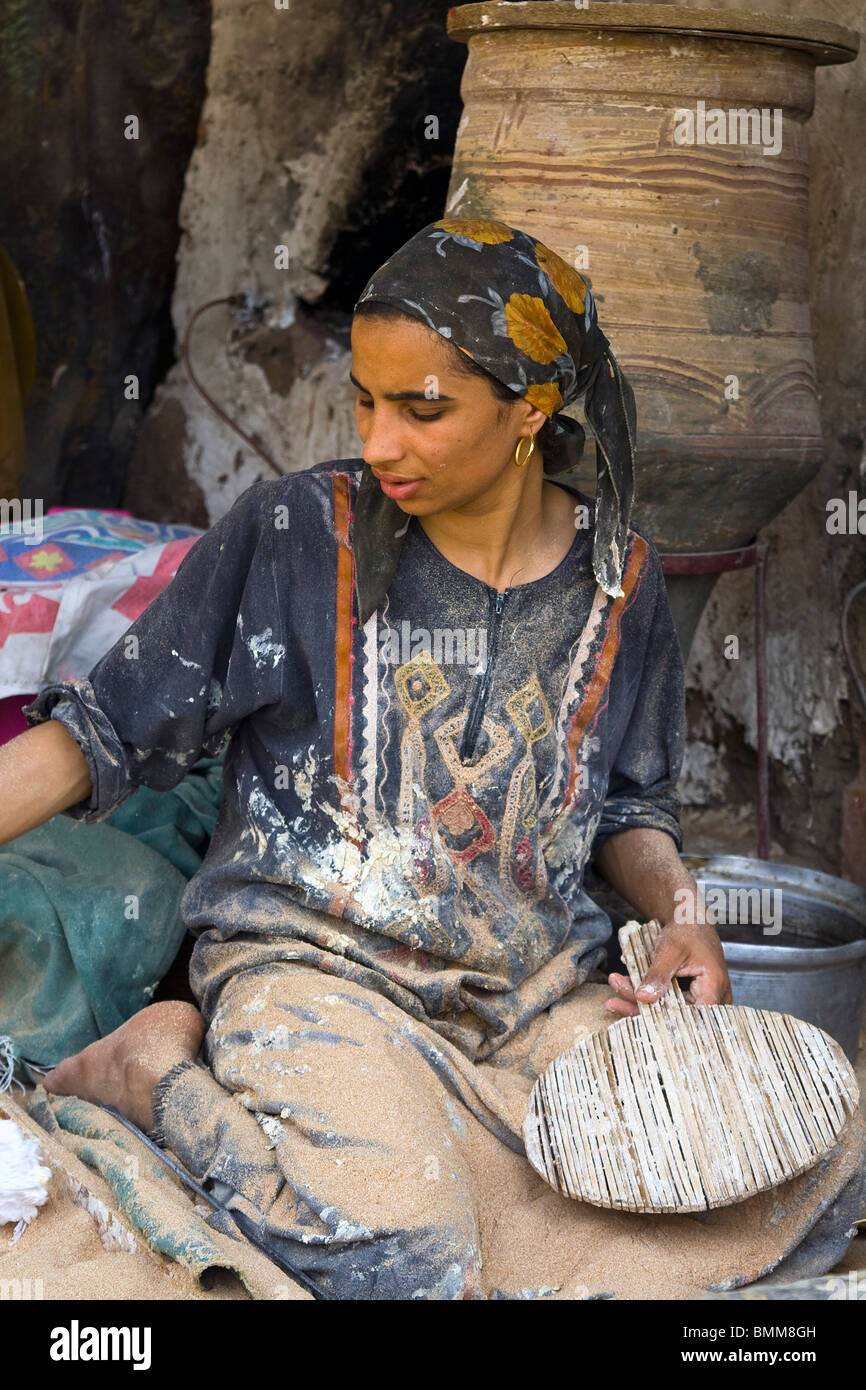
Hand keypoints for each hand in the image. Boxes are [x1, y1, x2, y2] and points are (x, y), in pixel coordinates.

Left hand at [605, 920, 731, 1018]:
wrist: (691, 919)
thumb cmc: (688, 929)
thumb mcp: (670, 949)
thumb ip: (658, 974)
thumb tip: (644, 998)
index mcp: (713, 989)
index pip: (690, 1018)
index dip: (662, 1023)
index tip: (635, 1017)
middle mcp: (712, 1000)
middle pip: (675, 1017)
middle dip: (642, 1009)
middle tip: (613, 1003)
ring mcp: (700, 1000)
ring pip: (667, 1011)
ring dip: (639, 1002)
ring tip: (616, 988)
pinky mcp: (688, 997)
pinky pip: (666, 1002)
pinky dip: (645, 995)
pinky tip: (624, 987)